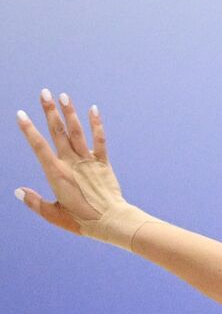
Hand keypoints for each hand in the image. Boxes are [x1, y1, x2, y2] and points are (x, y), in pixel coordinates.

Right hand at [14, 89, 138, 241]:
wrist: (111, 221)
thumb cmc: (80, 220)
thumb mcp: (53, 214)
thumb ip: (34, 202)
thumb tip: (18, 190)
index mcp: (56, 173)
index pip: (38, 146)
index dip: (28, 129)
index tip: (20, 114)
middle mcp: (71, 163)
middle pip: (57, 132)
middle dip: (49, 111)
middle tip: (44, 93)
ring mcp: (88, 161)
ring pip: (76, 132)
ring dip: (70, 113)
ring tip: (64, 96)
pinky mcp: (103, 163)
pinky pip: (99, 140)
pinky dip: (96, 125)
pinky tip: (93, 110)